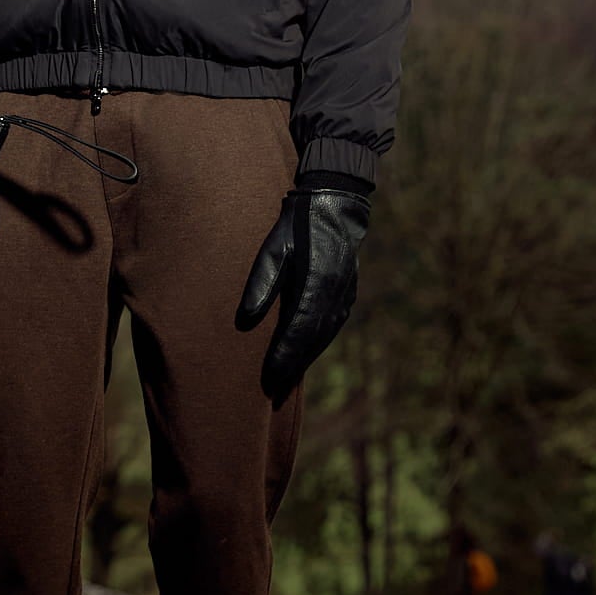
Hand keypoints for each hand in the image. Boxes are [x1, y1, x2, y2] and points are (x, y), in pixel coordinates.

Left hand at [236, 184, 370, 400]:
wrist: (335, 206)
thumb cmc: (296, 226)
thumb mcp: (273, 247)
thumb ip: (261, 282)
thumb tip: (247, 318)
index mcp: (316, 281)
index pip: (298, 328)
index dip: (284, 355)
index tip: (269, 375)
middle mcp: (335, 292)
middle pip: (313, 339)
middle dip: (293, 365)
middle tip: (273, 388)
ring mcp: (346, 294)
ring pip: (325, 335)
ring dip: (306, 358)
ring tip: (286, 378)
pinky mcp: (348, 293)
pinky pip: (332, 326)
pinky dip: (318, 344)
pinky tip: (305, 354)